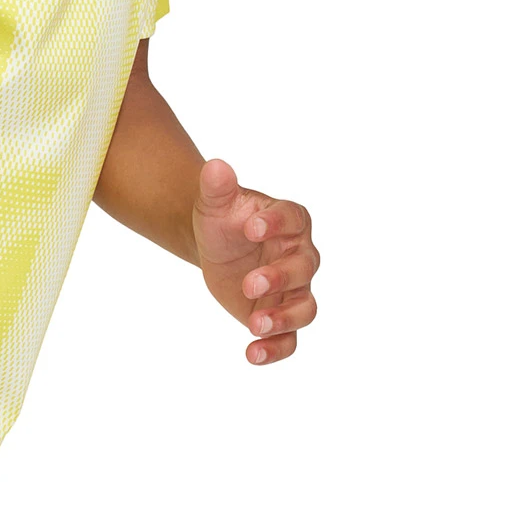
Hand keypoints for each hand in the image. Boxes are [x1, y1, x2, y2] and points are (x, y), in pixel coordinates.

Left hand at [191, 157, 319, 365]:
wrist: (214, 246)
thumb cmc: (222, 220)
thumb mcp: (214, 202)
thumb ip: (217, 186)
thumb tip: (215, 166)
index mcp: (288, 220)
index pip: (293, 219)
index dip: (276, 223)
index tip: (250, 227)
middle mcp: (299, 255)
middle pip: (304, 268)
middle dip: (279, 277)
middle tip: (249, 283)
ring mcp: (293, 288)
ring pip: (305, 308)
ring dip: (284, 318)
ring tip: (254, 324)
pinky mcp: (280, 315)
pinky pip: (290, 339)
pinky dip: (276, 349)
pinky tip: (252, 354)